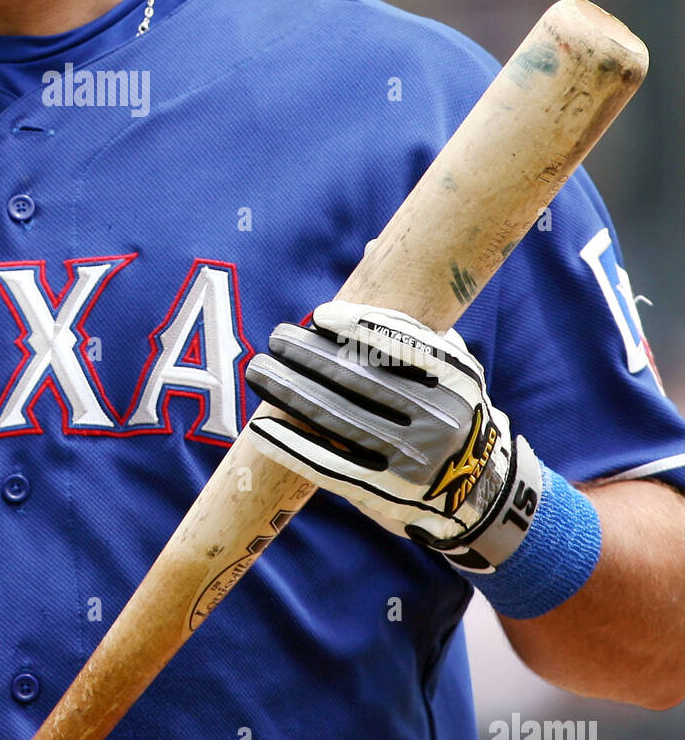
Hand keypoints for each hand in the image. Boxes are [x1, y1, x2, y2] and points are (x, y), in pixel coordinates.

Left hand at [245, 300, 543, 571]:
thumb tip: (371, 246)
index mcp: (456, 380)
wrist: (480, 490)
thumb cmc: (452, 409)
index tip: (319, 316)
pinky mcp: (384, 493)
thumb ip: (410, 311)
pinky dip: (292, 443)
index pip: (401, 344)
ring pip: (337, 418)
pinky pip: (328, 464)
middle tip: (276, 337)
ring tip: (259, 371)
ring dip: (290, 392)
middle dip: (309, 356)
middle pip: (360, 380)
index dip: (357, 327)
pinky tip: (263, 424)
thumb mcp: (451, 362)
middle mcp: (437, 419)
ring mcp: (410, 460)